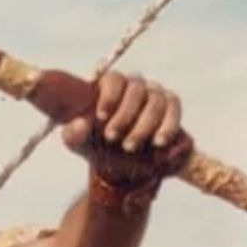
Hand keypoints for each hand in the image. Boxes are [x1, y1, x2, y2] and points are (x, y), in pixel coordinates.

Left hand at [62, 71, 192, 185]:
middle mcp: (134, 86)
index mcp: (109, 87)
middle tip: (111, 137)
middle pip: (136, 89)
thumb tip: (80, 123)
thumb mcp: (79, 144)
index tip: (101, 116)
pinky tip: (158, 143)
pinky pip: (173, 109)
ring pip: (155, 101)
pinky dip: (167, 127)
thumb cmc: (98, 147)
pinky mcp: (172, 106)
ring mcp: (155, 94)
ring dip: (142, 126)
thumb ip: (73, 134)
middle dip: (124, 115)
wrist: (125, 167)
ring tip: (129, 147)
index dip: (108, 96)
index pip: (113, 78)